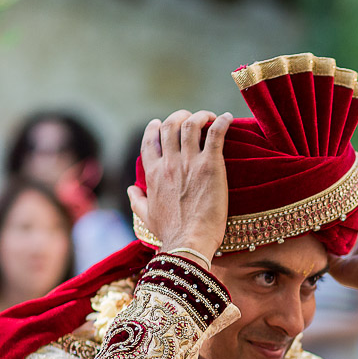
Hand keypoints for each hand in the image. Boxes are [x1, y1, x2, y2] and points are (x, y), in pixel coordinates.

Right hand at [126, 110, 232, 260]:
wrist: (188, 243)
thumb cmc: (170, 234)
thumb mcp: (146, 217)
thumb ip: (137, 201)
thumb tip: (130, 190)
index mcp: (153, 173)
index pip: (150, 140)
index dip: (155, 127)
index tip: (162, 123)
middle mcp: (169, 163)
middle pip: (170, 125)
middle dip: (180, 116)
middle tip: (191, 118)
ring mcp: (189, 163)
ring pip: (191, 124)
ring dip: (201, 115)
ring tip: (210, 117)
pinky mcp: (210, 166)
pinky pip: (215, 134)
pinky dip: (222, 122)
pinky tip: (227, 118)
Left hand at [328, 155, 357, 338]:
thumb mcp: (340, 266)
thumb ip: (326, 253)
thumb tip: (304, 246)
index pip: (346, 202)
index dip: (332, 190)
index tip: (315, 176)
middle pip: (357, 188)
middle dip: (342, 174)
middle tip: (325, 155)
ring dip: (356, 169)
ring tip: (339, 152)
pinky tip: (357, 164)